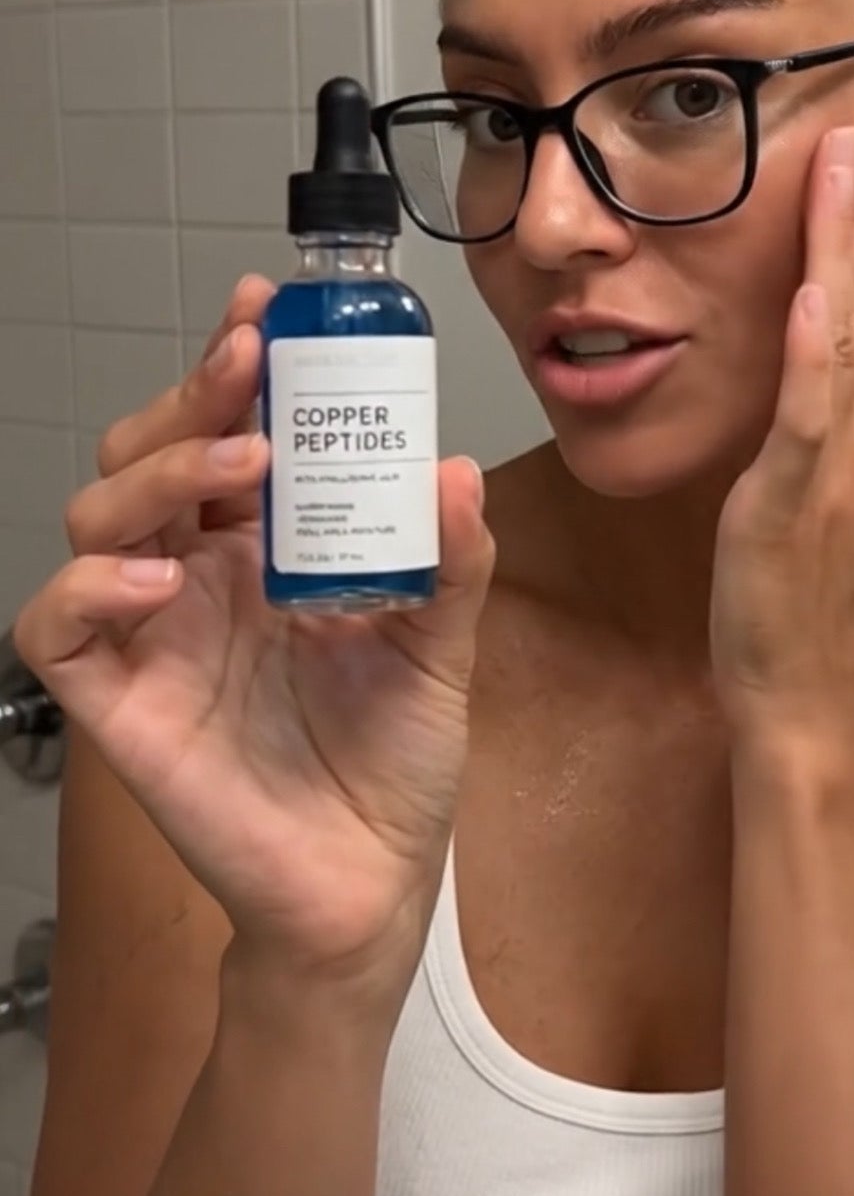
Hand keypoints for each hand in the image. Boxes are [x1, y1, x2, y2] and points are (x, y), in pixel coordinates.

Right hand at [14, 277, 495, 988]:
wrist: (370, 886)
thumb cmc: (394, 763)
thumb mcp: (442, 647)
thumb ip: (450, 562)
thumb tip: (454, 471)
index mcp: (265, 546)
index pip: (229, 432)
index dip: (234, 367)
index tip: (267, 310)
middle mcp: (198, 574)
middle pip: (154, 452)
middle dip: (194, 395)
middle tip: (251, 368)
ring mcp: (151, 632)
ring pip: (98, 513)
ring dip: (161, 469)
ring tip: (242, 468)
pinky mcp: (118, 700)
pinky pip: (57, 625)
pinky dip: (89, 584)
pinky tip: (162, 579)